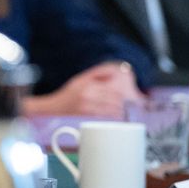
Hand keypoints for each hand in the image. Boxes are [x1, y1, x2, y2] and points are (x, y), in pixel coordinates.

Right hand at [23, 61, 141, 116]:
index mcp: (88, 85)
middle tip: (134, 107)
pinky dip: (113, 117)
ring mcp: (87, 107)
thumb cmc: (68, 93)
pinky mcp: (86, 116)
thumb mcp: (80, 78)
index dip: (124, 94)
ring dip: (121, 111)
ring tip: (128, 112)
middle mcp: (88, 95)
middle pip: (114, 100)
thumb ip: (97, 73)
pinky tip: (117, 118)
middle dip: (125, 103)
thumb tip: (114, 70)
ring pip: (111, 109)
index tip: (133, 97)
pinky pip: (104, 117)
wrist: (53, 107)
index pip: (112, 89)